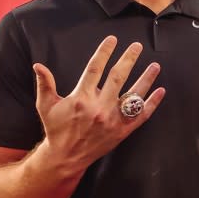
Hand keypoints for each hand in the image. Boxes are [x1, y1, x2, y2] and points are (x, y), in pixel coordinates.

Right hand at [33, 35, 164, 172]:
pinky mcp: (122, 131)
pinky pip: (141, 116)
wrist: (66, 157)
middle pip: (118, 77)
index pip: (95, 68)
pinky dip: (152, 103)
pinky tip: (160, 91)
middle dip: (129, 59)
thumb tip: (38, 65)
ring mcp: (113, 120)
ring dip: (146, 79)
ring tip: (155, 66)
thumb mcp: (46, 105)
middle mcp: (99, 107)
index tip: (113, 40)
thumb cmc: (56, 129)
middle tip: (137, 46)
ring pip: (134, 95)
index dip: (105, 52)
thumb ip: (45, 84)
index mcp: (81, 97)